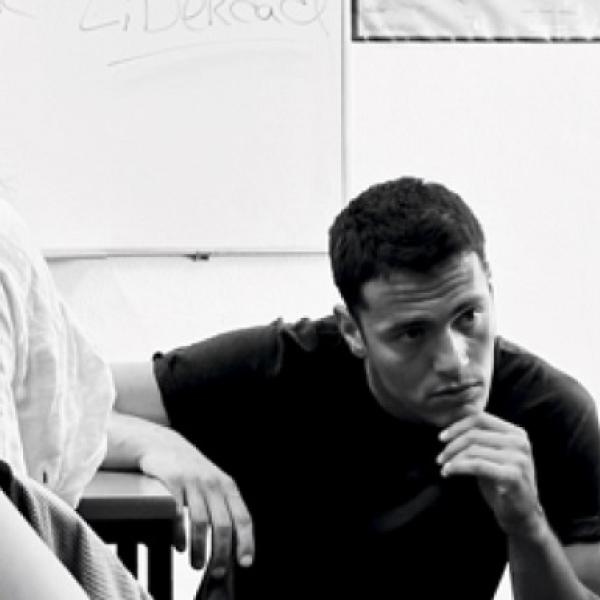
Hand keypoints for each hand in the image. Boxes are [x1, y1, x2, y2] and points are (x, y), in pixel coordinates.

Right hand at [138, 425, 253, 575]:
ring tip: (197, 563)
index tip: (245, 561)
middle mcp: (212, 483)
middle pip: (222, 524)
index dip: (246, 540)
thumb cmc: (190, 469)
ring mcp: (192, 482)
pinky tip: (180, 545)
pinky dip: (180, 534)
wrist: (163, 444)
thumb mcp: (213, 482)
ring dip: (200, 549)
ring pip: (200, 523)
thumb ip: (222, 505)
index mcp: (227, 485)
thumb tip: (232, 540)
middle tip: (217, 570)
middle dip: (221, 552)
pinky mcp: (171, 482)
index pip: (242, 516)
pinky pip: (177, 514)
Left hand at [437, 412, 544, 537]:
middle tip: (440, 458)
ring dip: (452, 458)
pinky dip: (458, 467)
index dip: (457, 426)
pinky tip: (448, 472)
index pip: (480, 418)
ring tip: (444, 467)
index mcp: (515, 433)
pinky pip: (477, 465)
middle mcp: (519, 442)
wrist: (521, 514)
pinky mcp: (512, 475)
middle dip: (451, 445)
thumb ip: (480, 435)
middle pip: (474, 434)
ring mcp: (518, 459)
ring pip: (473, 450)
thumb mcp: (492, 454)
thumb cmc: (501, 481)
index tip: (441, 438)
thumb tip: (459, 411)